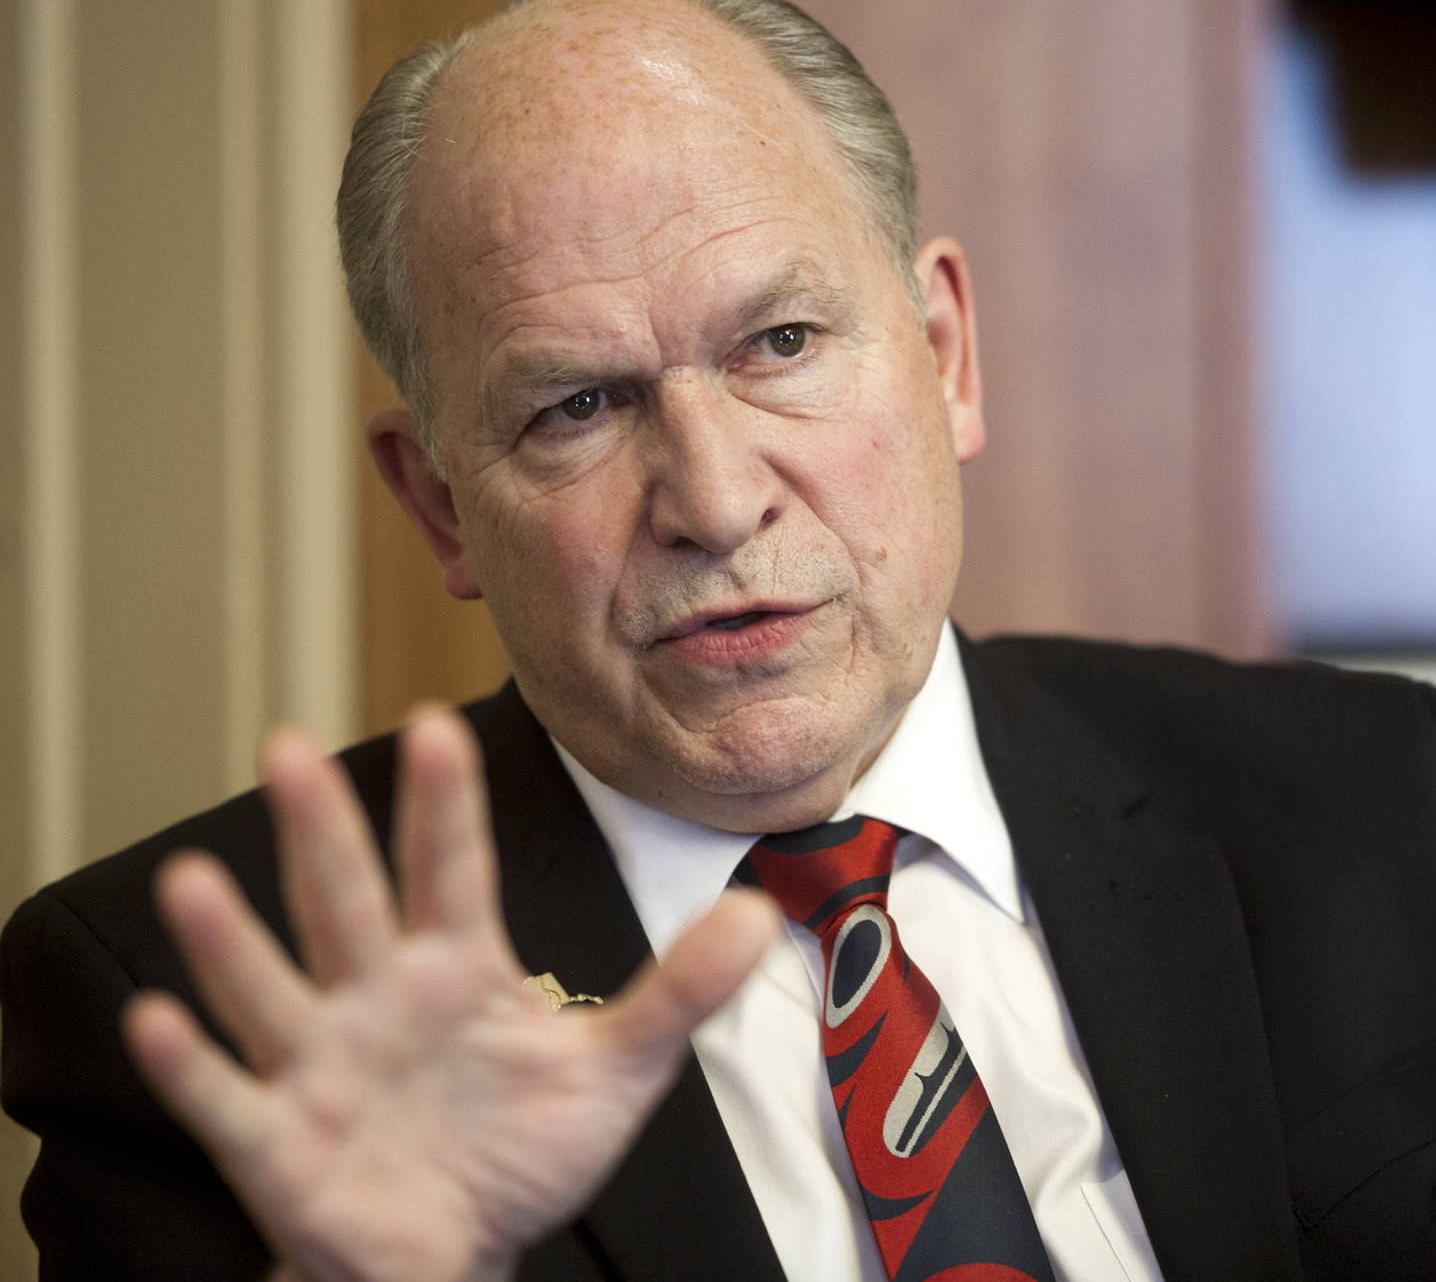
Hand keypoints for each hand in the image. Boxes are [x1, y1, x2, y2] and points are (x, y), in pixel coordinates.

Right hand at [121, 709, 780, 1281]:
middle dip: (322, 832)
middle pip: (347, 904)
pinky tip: (156, 1019)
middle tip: (287, 748)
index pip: (453, 870)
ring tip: (190, 879)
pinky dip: (190, 1067)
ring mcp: (320, 1066)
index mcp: (457, 967)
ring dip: (230, 941)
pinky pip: (227, 1100)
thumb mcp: (613, 1067)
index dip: (445, 806)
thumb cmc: (522, 1144)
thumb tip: (759, 913)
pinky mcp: (277, 1144)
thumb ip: (679, 991)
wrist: (463, 1249)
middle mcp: (377, 998)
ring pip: (272, 991)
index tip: (439, 726)